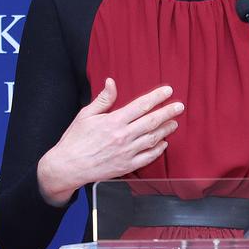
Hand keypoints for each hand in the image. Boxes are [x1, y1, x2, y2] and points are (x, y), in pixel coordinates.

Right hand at [37, 78, 184, 204]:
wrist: (68, 166)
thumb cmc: (75, 140)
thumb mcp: (85, 115)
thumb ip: (103, 99)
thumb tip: (112, 82)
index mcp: (113, 121)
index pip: (141, 105)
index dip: (156, 97)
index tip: (168, 91)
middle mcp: (123, 136)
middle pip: (151, 121)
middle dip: (168, 112)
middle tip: (180, 106)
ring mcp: (126, 153)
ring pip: (152, 139)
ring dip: (165, 130)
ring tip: (174, 123)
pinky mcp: (126, 166)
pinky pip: (147, 157)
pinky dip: (157, 150)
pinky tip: (163, 143)